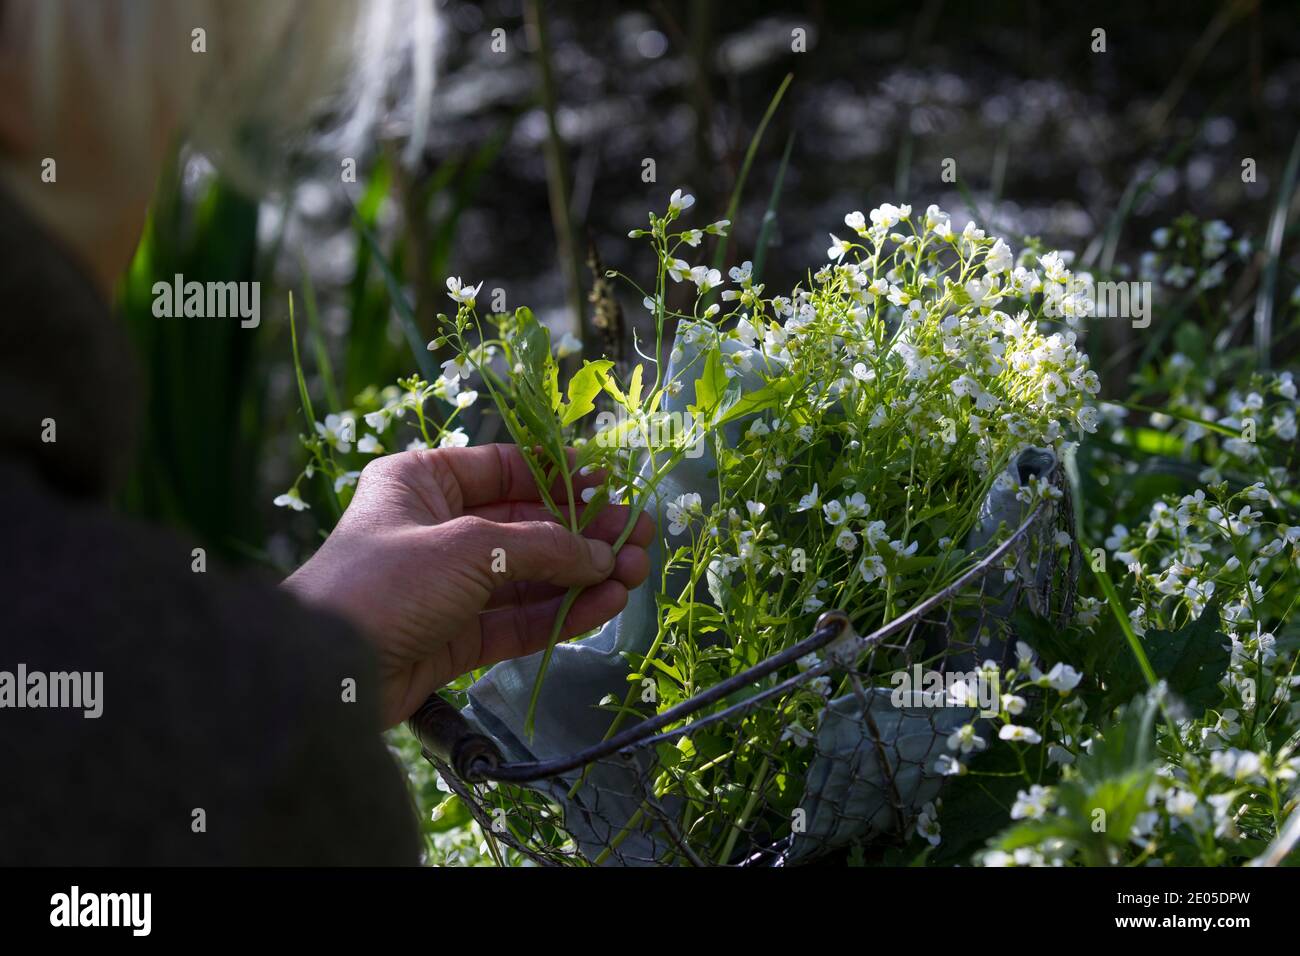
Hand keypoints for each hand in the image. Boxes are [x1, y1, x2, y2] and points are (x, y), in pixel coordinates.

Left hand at [283, 444, 652, 727]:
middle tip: (638, 534)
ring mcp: (449, 585)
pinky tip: (607, 602)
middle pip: (526, 524)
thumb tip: (603, 552)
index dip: (560, 474)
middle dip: (584, 531)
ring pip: (530, 575)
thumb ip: (542, 547)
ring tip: (636, 571)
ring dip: (584, 574)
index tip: (610, 483)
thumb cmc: (386, 582)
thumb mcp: (468, 547)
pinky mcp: (458, 636)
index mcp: (422, 481)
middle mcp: (437, 527)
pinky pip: (520, 618)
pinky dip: (564, 611)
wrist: (327, 672)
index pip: (505, 468)